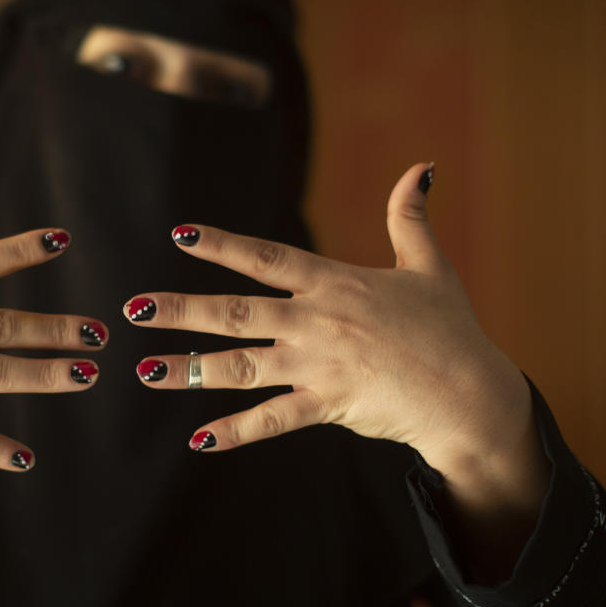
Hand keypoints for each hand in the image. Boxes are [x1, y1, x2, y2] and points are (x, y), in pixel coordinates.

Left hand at [125, 163, 540, 489]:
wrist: (472, 395)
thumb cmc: (450, 328)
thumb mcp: (430, 266)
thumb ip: (410, 217)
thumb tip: (422, 167)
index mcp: (335, 283)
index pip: (266, 258)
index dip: (222, 244)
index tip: (179, 234)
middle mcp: (318, 321)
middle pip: (237, 312)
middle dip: (182, 311)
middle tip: (133, 309)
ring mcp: (320, 365)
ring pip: (243, 366)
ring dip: (190, 370)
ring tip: (145, 372)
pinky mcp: (329, 405)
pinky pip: (274, 419)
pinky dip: (236, 431)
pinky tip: (199, 439)